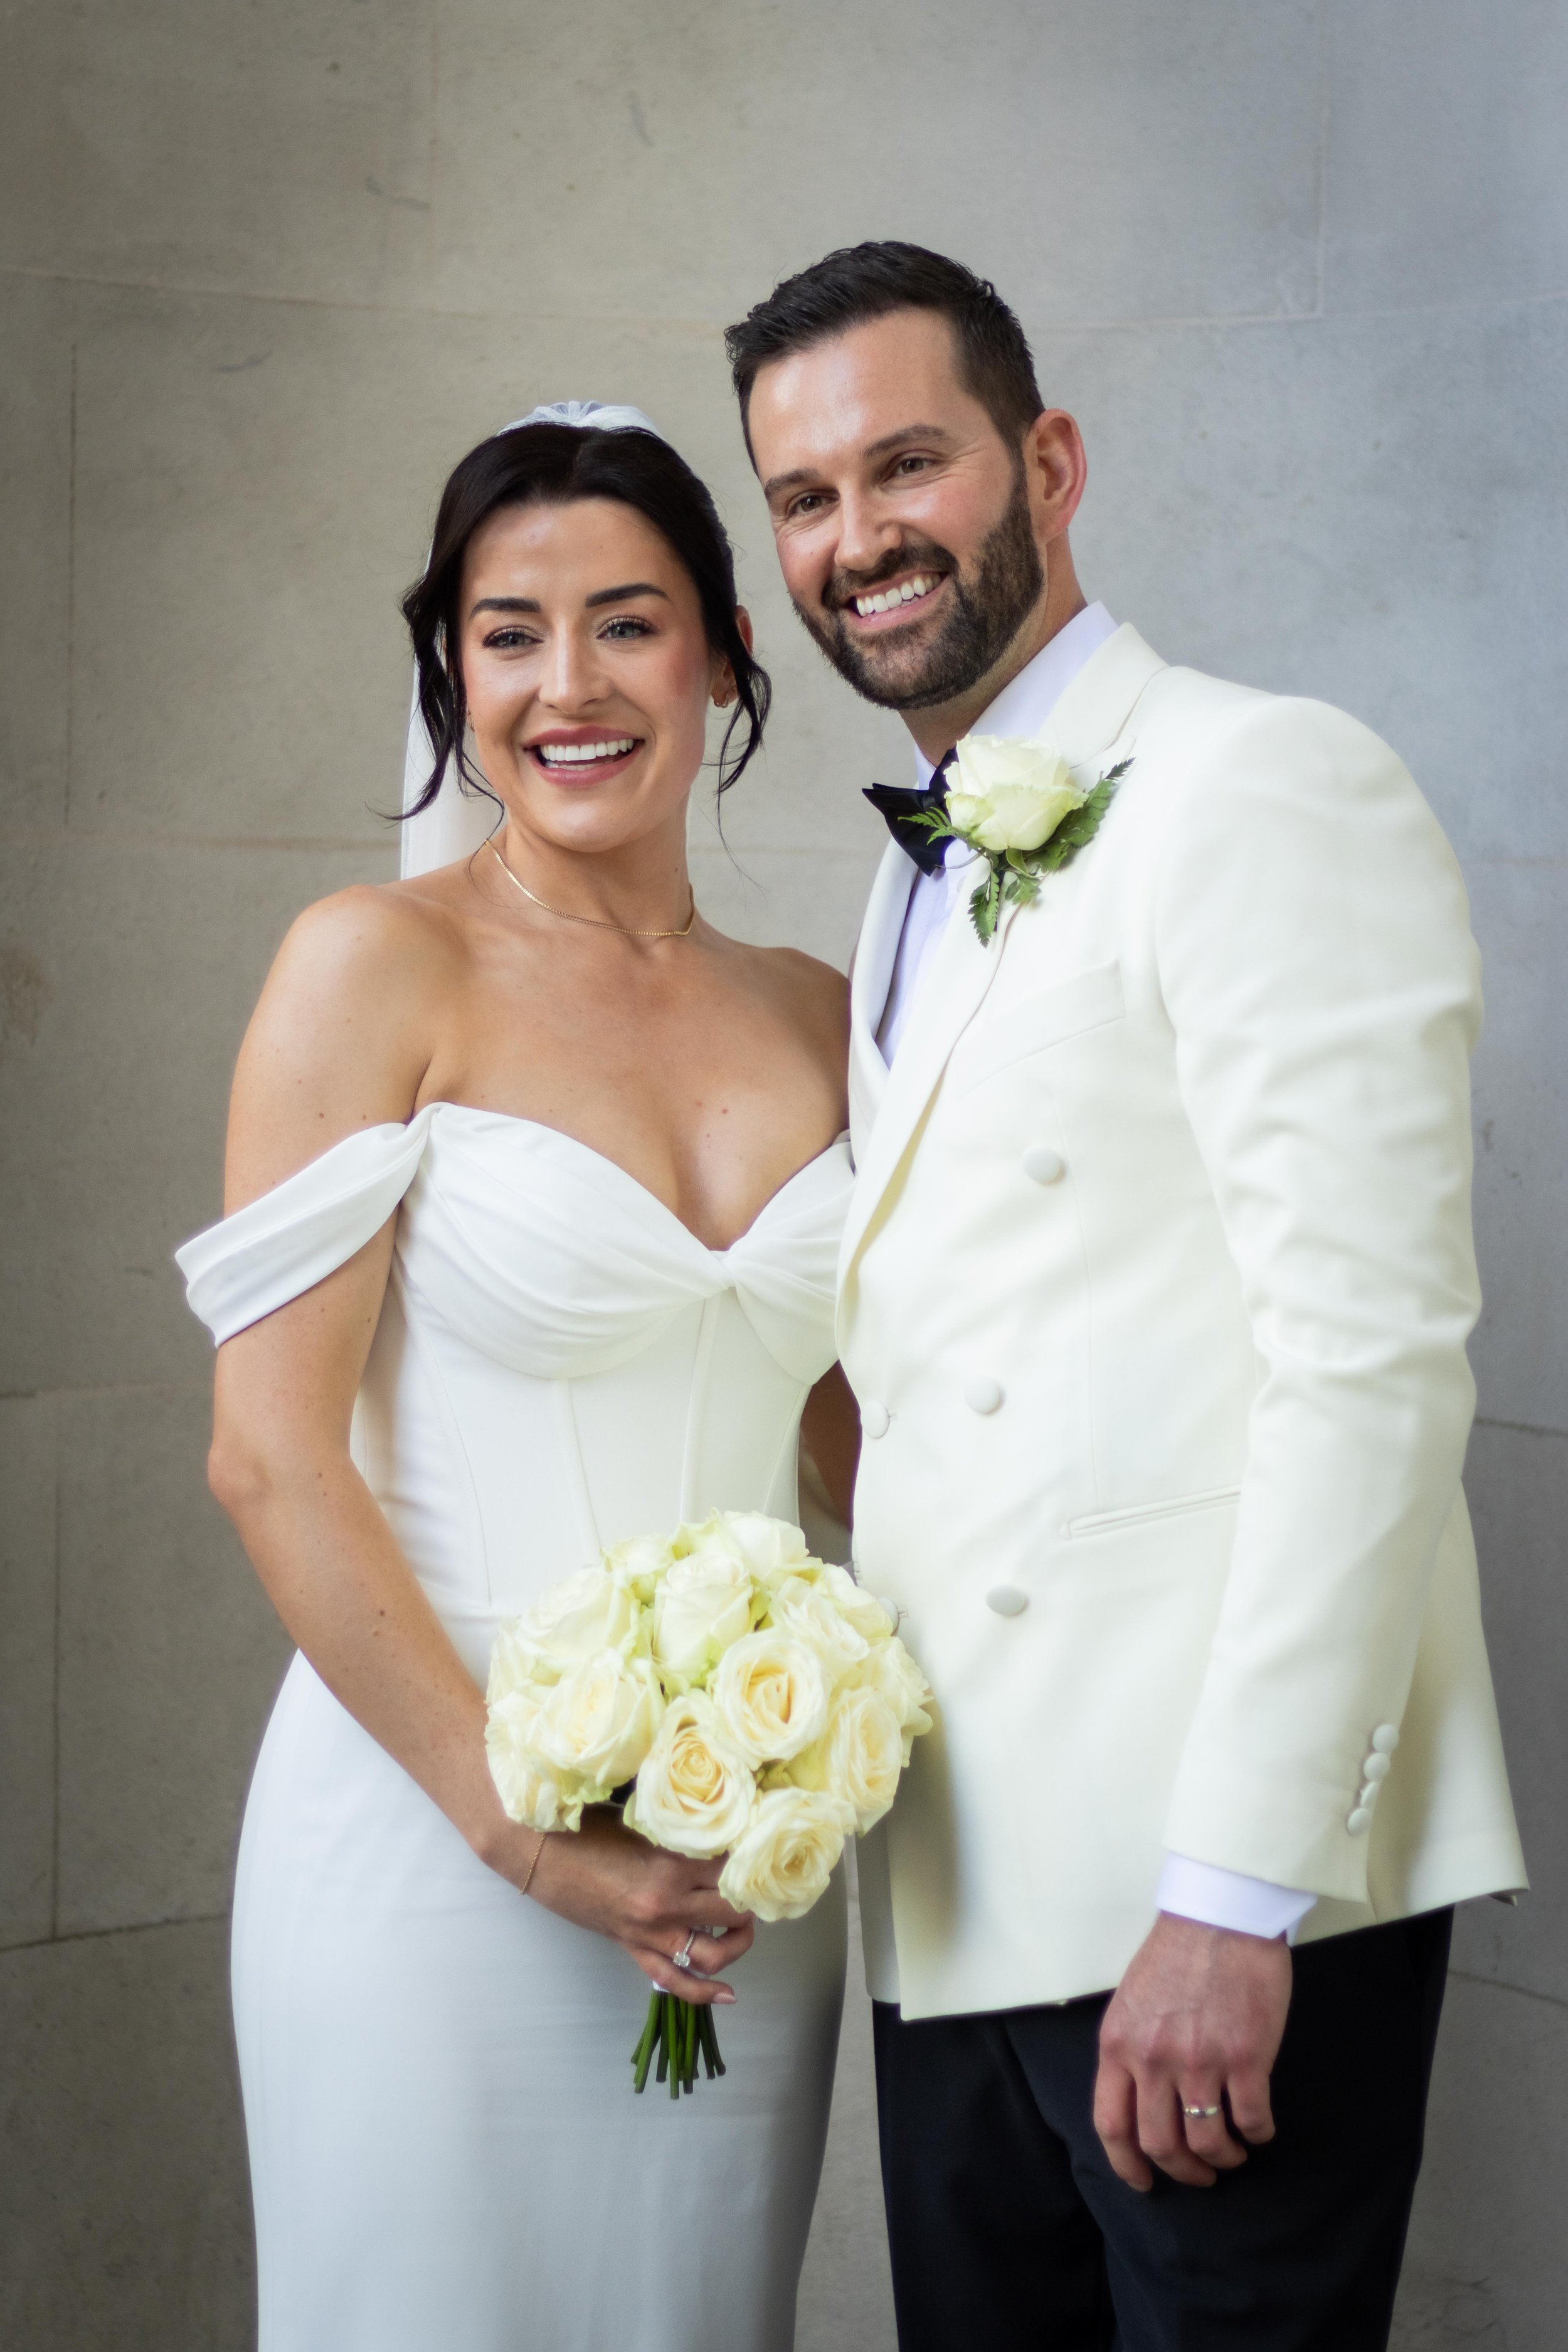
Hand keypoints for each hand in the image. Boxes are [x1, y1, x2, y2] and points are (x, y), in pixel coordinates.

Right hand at [520, 1810, 754, 2005]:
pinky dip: (704, 1993)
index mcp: (670, 1865)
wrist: (539, 1853)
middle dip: (750, 1901)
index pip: (732, 1868)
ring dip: (737, 1944)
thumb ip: (678, 1831)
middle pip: (732, 1912)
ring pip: (712, 1954)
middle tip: (753, 1887)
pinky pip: (674, 1981)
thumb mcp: (641, 1821)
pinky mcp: (633, 1949)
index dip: (750, 1861)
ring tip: (742, 1927)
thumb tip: (715, 1823)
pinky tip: (729, 1995)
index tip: (758, 1852)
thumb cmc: (586, 1827)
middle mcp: (667, 1905)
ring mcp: (650, 1933)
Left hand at [1094, 1912, 1291, 2189]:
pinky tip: (1259, 2128)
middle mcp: (1154, 2059)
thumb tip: (1141, 2095)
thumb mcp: (1133, 2001)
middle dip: (1182, 2171)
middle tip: (1200, 2174)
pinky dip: (1257, 2134)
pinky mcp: (1245, 2058)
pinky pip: (1251, 2119)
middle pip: (1160, 2144)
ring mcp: (1200, 2061)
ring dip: (1223, 2158)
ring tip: (1232, 2153)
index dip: (1127, 2164)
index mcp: (1119, 2044)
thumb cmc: (1178, 1952)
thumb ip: (1132, 2048)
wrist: (1221, 1916)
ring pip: (1207, 2140)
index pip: (1112, 2123)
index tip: (1143, 2181)